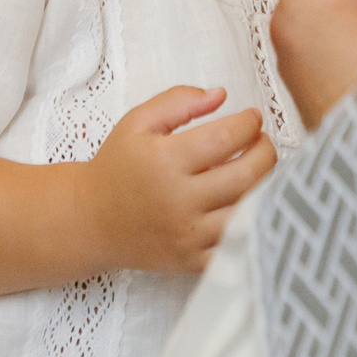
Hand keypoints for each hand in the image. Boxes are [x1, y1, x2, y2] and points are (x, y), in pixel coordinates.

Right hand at [80, 85, 275, 273]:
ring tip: (259, 170)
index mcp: (165, 161)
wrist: (91, 220)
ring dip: (266, 187)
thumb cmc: (118, 166)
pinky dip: (252, 226)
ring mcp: (187, 235)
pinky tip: (250, 205)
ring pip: (248, 212)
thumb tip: (221, 95)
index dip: (249, 123)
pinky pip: (236, 247)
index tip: (252, 118)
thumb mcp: (138, 122)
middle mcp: (178, 200)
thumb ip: (179, 101)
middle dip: (266, 152)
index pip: (226, 137)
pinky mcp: (192, 261)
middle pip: (246, 176)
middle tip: (262, 142)